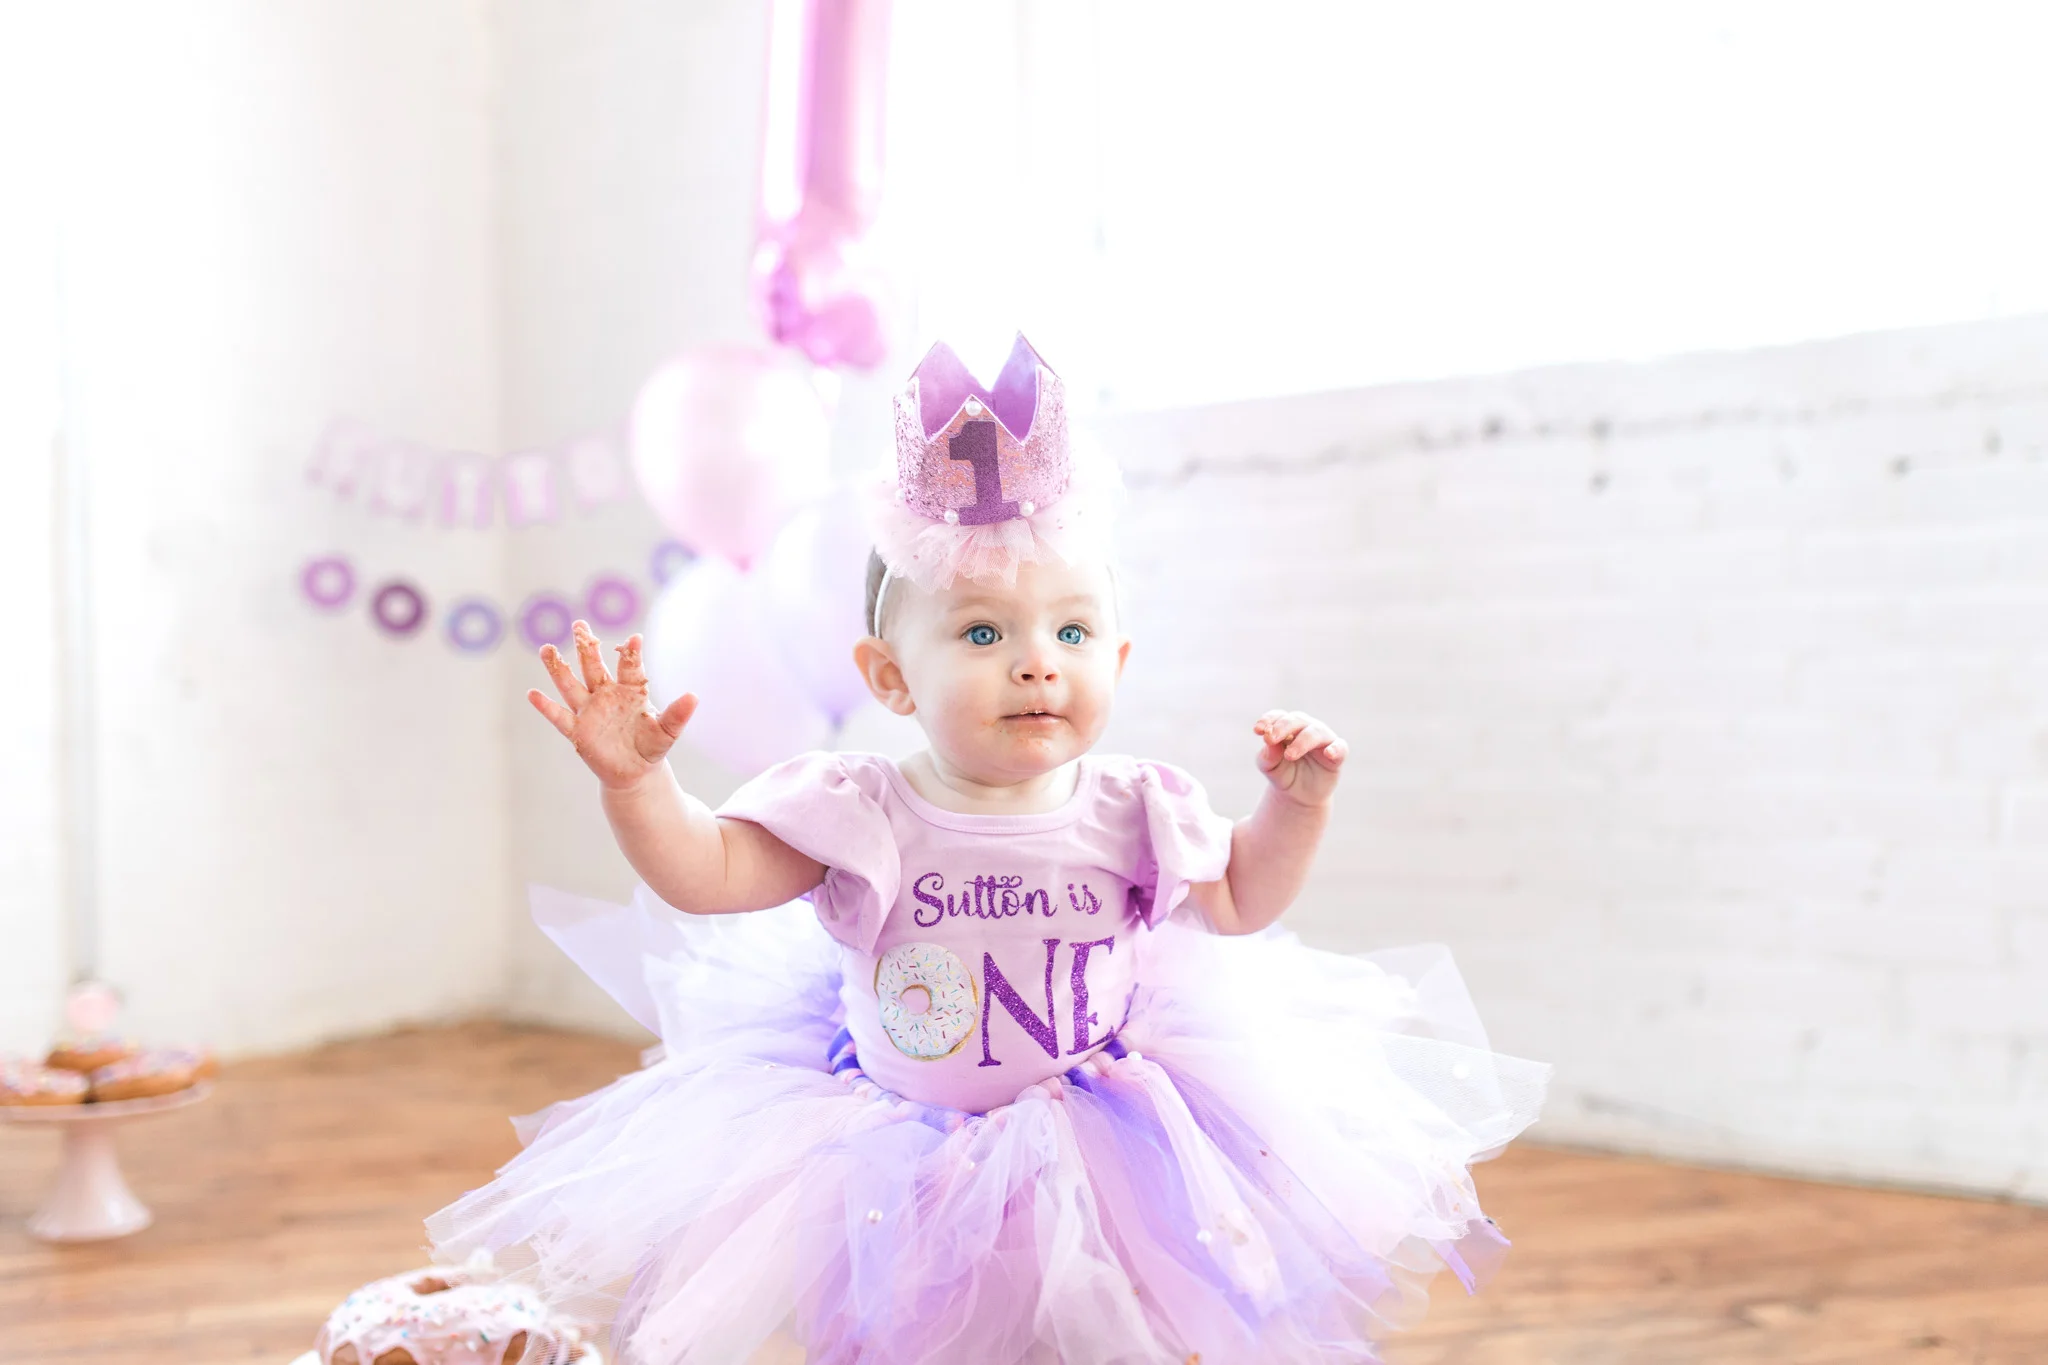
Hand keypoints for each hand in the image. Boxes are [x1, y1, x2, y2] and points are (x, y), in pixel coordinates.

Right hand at [530, 621, 697, 789]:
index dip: (632, 654)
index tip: (635, 638)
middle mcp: (606, 694)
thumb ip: (677, 714)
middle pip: (594, 667)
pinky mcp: (577, 731)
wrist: (634, 771)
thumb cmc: (651, 745)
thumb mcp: (667, 732)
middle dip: (586, 647)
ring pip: (571, 685)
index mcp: (630, 690)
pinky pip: (559, 716)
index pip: (630, 667)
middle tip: (580, 625)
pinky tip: (533, 694)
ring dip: (558, 668)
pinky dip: (546, 706)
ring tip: (547, 648)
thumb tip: (694, 696)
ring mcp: (589, 711)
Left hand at [1252, 709, 1347, 807]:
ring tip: (1289, 755)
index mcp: (1288, 727)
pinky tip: (1328, 753)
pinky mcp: (1336, 756)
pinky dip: (1335, 749)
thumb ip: (1267, 756)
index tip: (1257, 730)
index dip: (1269, 720)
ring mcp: (1323, 740)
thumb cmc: (1283, 774)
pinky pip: (1340, 748)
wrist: (1299, 796)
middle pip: (1297, 719)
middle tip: (1270, 739)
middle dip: (1283, 727)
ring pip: (1316, 732)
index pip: (1279, 716)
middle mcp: (1306, 728)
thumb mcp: (1270, 768)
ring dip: (1302, 741)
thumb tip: (1269, 742)